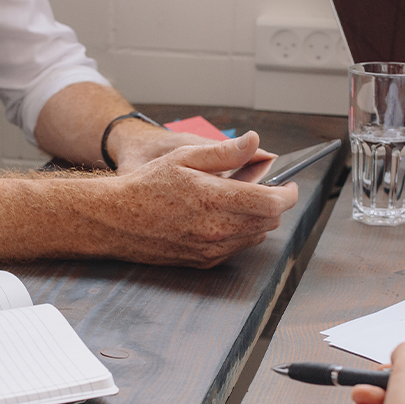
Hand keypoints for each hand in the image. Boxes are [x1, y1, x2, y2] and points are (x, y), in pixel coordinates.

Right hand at [94, 131, 297, 267]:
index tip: (288, 184)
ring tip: (241, 200)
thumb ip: (224, 152)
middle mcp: (216, 229)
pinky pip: (237, 248)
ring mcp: (211, 249)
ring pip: (256, 236)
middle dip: (274, 204)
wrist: (116, 220)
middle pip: (270, 221)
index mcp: (214, 199)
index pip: (272, 203)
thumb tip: (255, 142)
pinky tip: (224, 217)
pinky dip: (241, 232)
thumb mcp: (184, 157)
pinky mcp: (204, 261)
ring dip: (258, 219)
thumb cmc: (146, 185)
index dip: (288, 193)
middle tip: (265, 187)